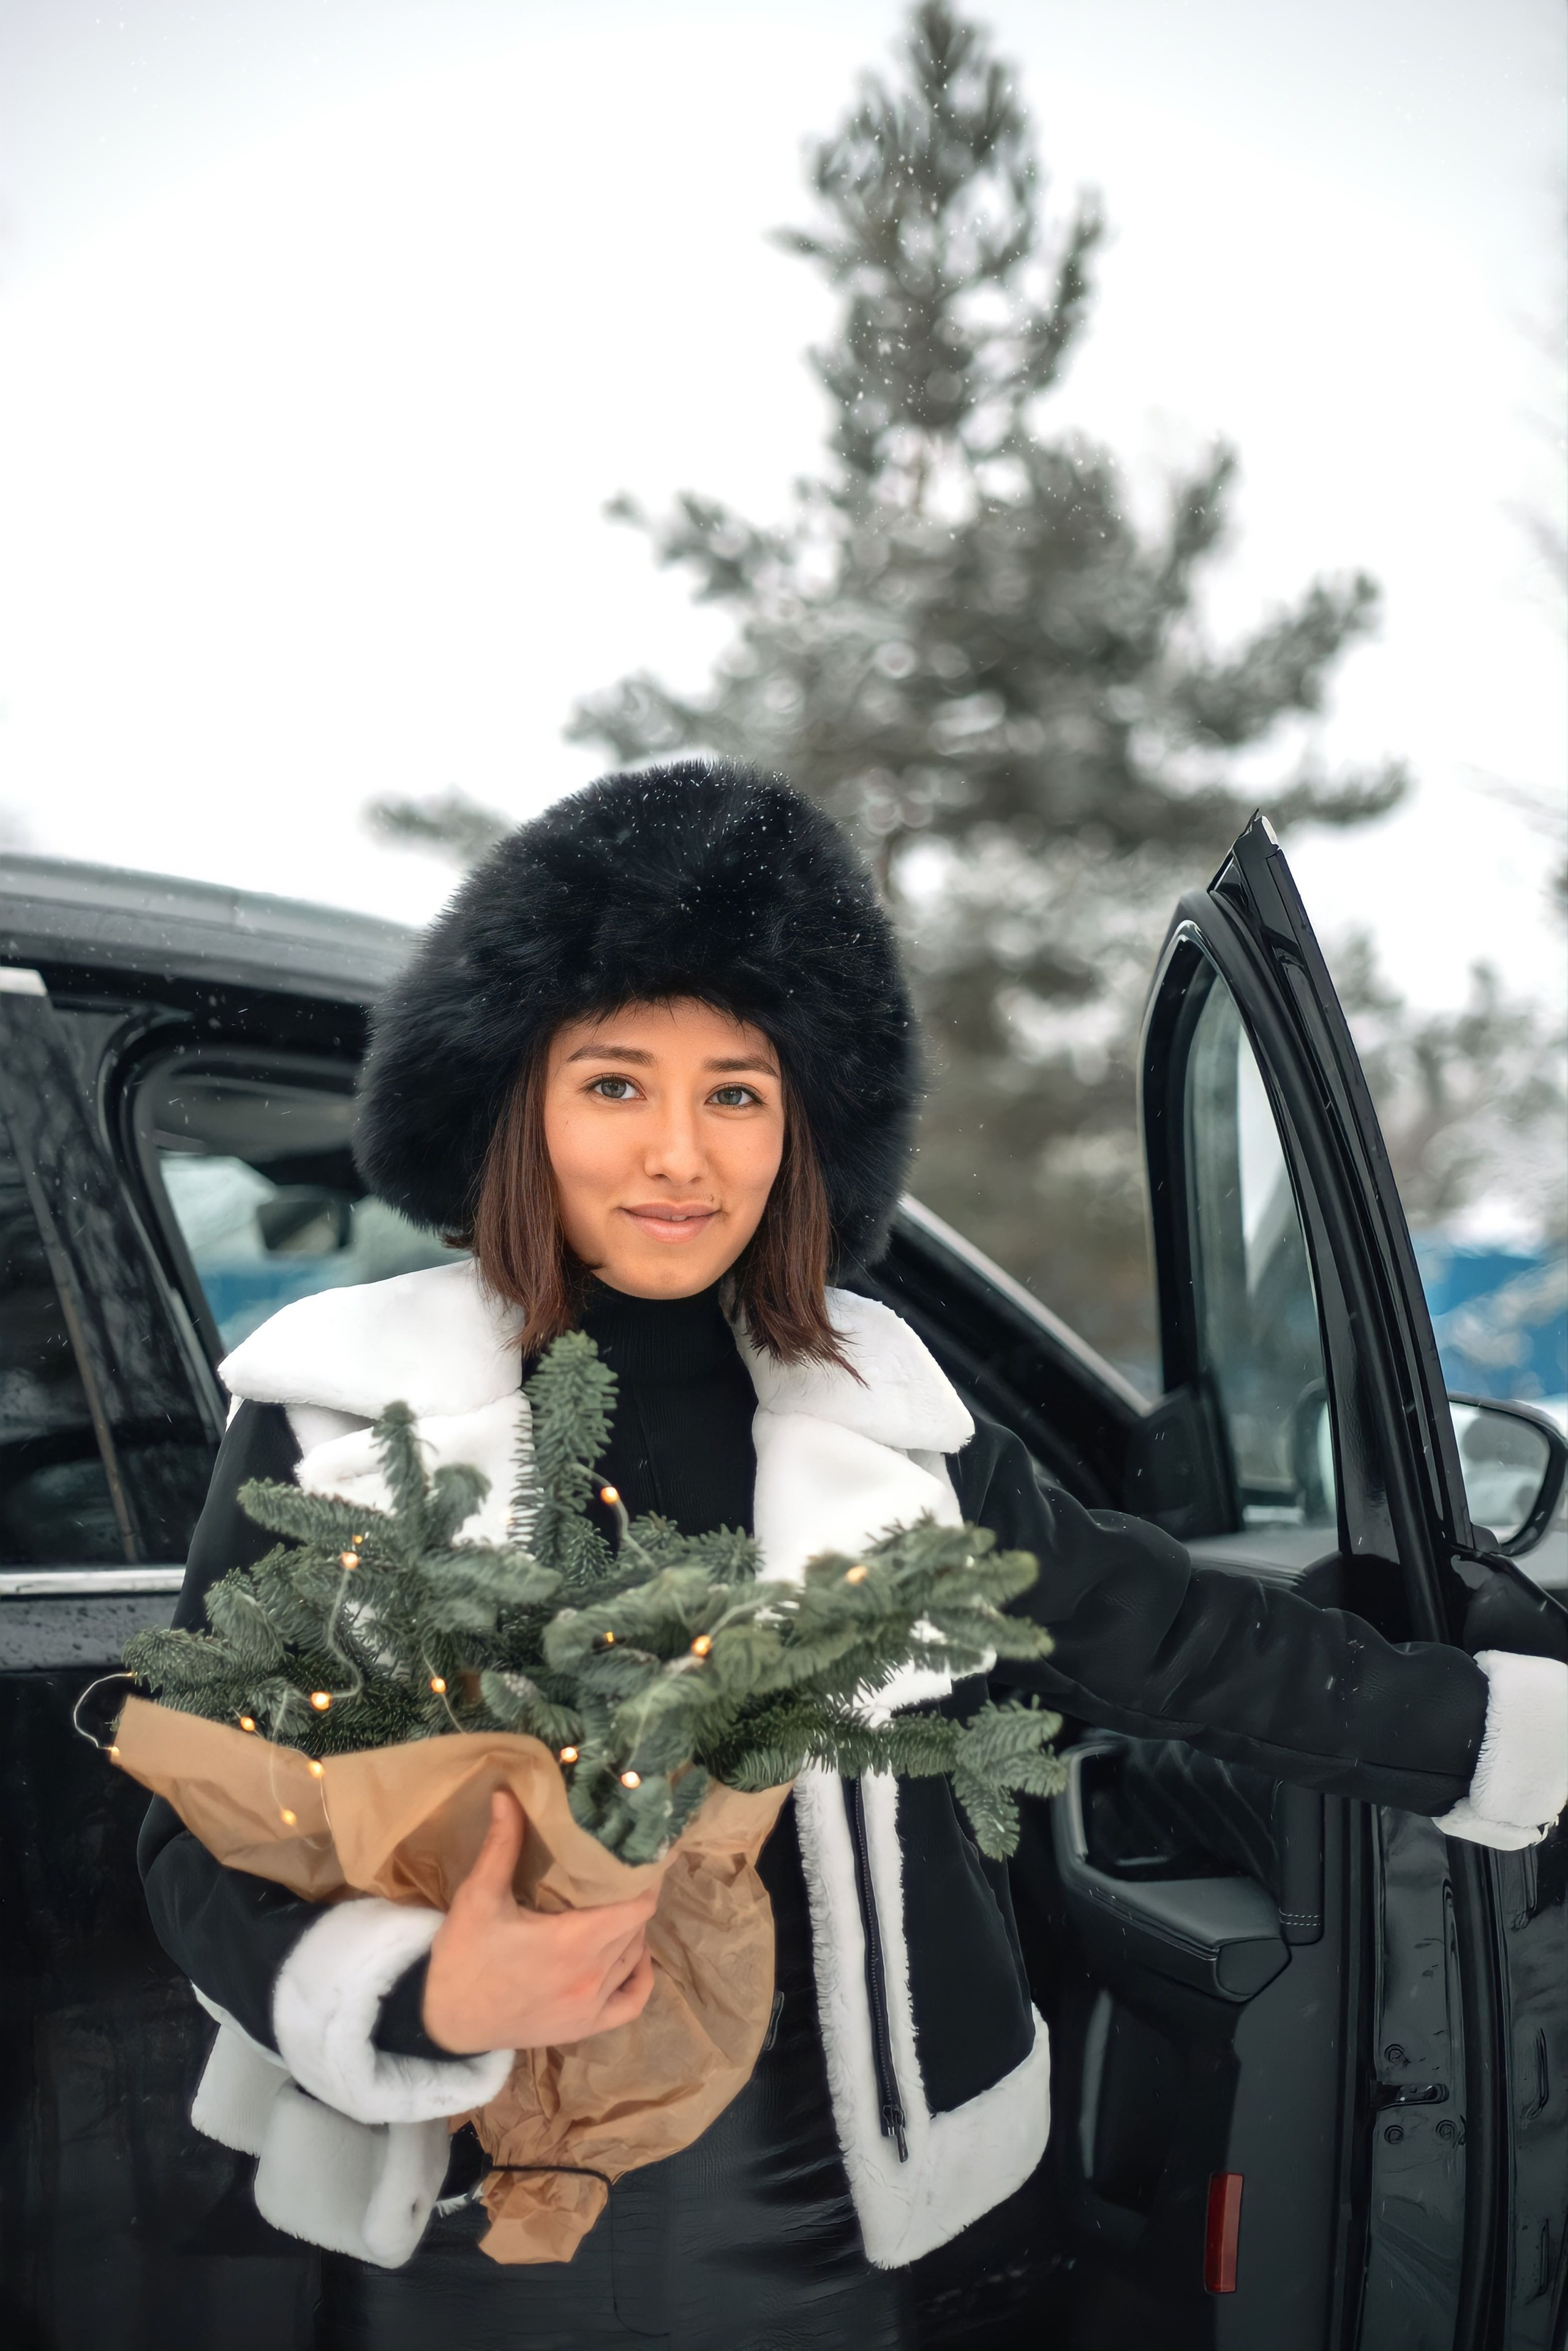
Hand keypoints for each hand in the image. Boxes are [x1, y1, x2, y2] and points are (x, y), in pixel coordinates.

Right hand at [422, 1790, 657, 2053]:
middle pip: (636, 1928)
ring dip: (632, 1932)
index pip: (638, 1907)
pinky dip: (639, 1979)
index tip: (644, 1856)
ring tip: (617, 1906)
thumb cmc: (462, 1957)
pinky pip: (631, 2004)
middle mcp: (591, 1976)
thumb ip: (501, 1845)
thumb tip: (508, 1792)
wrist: (443, 2023)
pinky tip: (633, 1959)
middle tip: (623, 1874)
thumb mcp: (478, 1897)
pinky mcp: (583, 2029)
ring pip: (633, 1959)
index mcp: (573, 1942)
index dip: (646, 1880)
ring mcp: (590, 2007)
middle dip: (634, 1899)